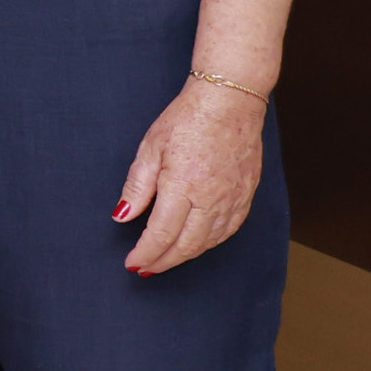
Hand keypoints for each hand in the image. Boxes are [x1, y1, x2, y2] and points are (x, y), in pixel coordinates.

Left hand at [114, 78, 267, 273]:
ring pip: (209, 242)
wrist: (230, 101)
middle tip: (146, 268)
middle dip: (163, 261)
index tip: (132, 262)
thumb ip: (137, 187)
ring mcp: (233, 198)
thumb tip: (123, 216)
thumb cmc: (188, 119)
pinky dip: (210, 243)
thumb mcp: (150, 148)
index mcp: (183, 186)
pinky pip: (229, 230)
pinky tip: (198, 245)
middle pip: (186, 245)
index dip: (145, 253)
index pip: (161, 234)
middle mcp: (211, 198)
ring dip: (186, 255)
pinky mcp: (247, 194)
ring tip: (166, 260)